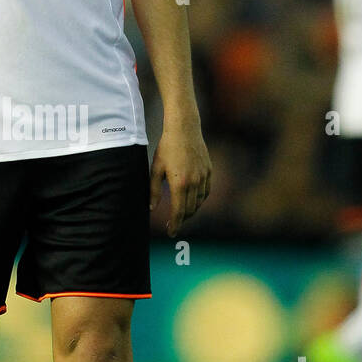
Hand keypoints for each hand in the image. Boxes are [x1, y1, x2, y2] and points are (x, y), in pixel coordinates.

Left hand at [150, 115, 211, 234]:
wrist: (184, 129)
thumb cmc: (167, 147)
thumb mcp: (156, 168)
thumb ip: (154, 190)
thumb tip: (152, 208)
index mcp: (179, 183)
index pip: (178, 211)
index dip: (175, 224)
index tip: (171, 232)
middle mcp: (193, 182)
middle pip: (190, 209)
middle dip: (182, 220)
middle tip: (174, 225)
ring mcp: (203, 176)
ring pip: (199, 202)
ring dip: (191, 211)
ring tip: (182, 214)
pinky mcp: (209, 170)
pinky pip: (206, 191)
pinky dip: (200, 199)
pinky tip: (193, 200)